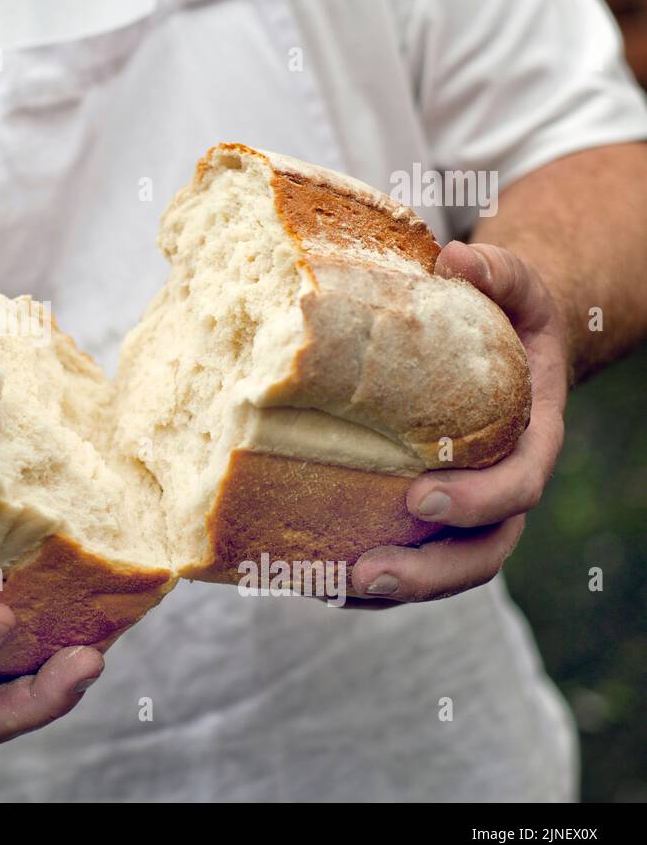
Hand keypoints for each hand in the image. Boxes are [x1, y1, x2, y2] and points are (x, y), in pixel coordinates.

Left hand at [348, 241, 570, 603]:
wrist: (504, 346)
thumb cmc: (504, 316)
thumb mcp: (514, 286)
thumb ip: (497, 272)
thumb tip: (455, 255)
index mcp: (529, 440)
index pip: (517, 486)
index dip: (476, 502)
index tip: (420, 498)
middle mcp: (501, 487)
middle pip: (483, 551)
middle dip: (430, 571)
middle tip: (369, 570)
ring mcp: (468, 511)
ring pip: (445, 569)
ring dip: (394, 588)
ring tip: (333, 589)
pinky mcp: (429, 519)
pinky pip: (408, 559)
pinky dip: (367, 582)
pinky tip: (315, 580)